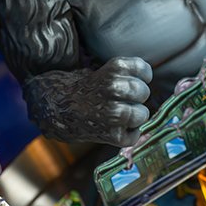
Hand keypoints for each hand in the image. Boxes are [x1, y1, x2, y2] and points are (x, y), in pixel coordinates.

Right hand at [23, 57, 152, 146]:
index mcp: (114, 69)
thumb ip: (127, 75)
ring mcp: (112, 113)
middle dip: (137, 96)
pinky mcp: (111, 135)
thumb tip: (150, 85)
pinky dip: (128, 134)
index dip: (141, 77)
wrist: (55, 107)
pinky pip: (134, 136)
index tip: (131, 79)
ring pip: (143, 114)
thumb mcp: (104, 70)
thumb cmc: (84, 88)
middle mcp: (115, 88)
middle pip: (144, 92)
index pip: (146, 71)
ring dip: (135, 116)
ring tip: (119, 113)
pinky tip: (115, 127)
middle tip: (121, 99)